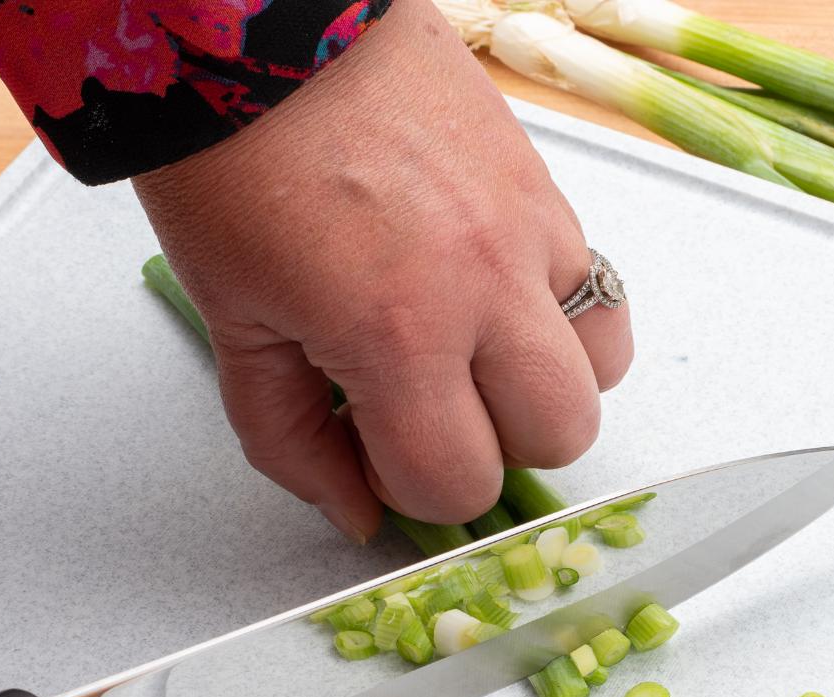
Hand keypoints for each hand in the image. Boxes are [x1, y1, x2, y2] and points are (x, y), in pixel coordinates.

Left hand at [132, 0, 632, 541]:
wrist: (266, 22)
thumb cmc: (232, 153)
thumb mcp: (234, 322)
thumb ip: (292, 436)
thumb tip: (353, 510)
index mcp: (396, 331)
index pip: (457, 480)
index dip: (410, 487)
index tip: (372, 455)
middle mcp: (484, 285)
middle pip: (558, 438)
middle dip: (493, 445)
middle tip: (427, 410)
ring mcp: (530, 231)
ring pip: (601, 369)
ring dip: (543, 383)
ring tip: (474, 352)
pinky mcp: (548, 188)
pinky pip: (598, 287)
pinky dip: (561, 314)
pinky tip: (493, 294)